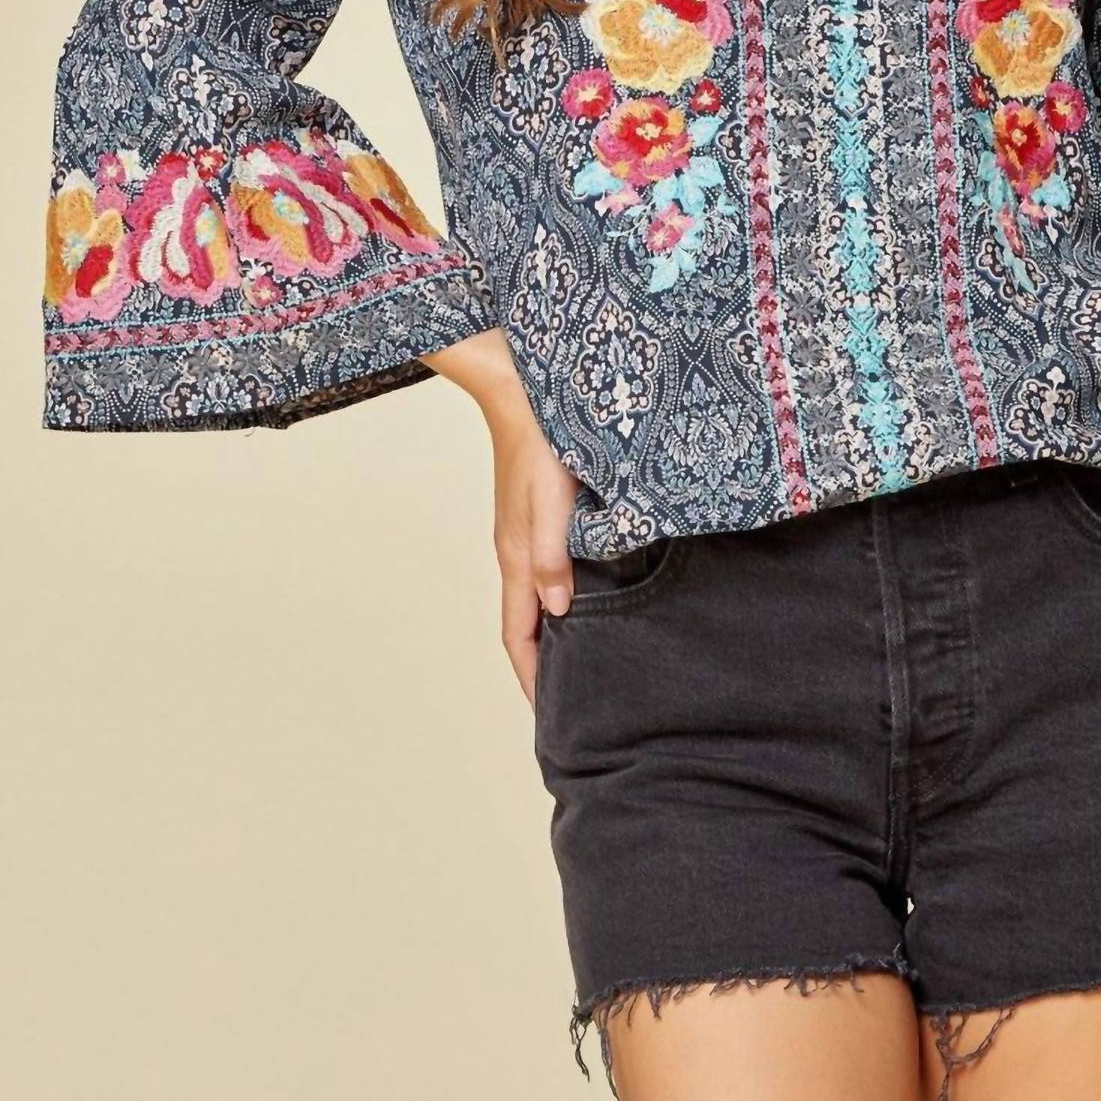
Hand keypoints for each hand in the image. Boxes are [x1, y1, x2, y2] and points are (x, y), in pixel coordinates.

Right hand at [422, 329, 579, 706]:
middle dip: (542, 665)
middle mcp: (517, 551)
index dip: (532, 678)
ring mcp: (525, 532)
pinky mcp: (536, 513)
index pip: (518, 636)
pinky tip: (585, 595)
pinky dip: (560, 596)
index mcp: (516, 556)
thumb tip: (559, 611)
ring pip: (536, 598)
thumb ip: (554, 554)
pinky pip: (545, 570)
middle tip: (574, 698)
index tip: (551, 717)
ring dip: (553, 633)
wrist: (519, 383)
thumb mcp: (551, 496)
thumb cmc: (540, 436)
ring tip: (583, 660)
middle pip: (525, 624)